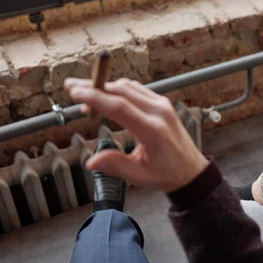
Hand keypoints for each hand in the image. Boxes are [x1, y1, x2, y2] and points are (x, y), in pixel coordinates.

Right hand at [65, 78, 208, 192]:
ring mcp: (163, 106)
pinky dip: (118, 90)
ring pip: (128, 87)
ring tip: (83, 95)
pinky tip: (104, 96)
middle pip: (122, 91)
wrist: (192, 170)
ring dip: (105, 87)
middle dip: (94, 87)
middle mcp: (159, 113)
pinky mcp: (163, 104)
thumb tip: (91, 161)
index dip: (95, 98)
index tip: (75, 92)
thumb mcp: (139, 176)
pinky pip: (137, 90)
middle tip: (71, 87)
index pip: (120, 107)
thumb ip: (115, 166)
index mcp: (153, 131)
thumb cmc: (168, 174)